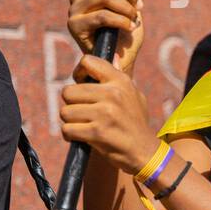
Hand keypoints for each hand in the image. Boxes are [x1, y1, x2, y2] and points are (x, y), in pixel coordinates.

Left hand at [59, 55, 158, 175]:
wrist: (145, 152)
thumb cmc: (136, 123)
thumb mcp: (134, 96)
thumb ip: (119, 78)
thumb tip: (113, 57)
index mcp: (121, 81)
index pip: (88, 62)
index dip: (79, 74)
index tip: (83, 85)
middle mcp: (113, 94)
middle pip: (68, 91)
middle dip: (72, 105)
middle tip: (84, 113)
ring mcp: (105, 113)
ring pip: (65, 112)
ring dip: (71, 122)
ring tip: (86, 126)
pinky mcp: (97, 132)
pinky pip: (67, 129)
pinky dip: (71, 136)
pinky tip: (83, 137)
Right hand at [69, 0, 143, 74]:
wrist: (120, 61)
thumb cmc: (126, 33)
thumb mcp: (132, 6)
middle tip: (138, 4)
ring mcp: (75, 9)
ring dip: (126, 7)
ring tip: (134, 18)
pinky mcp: (74, 25)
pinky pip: (102, 15)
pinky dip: (121, 20)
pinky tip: (131, 27)